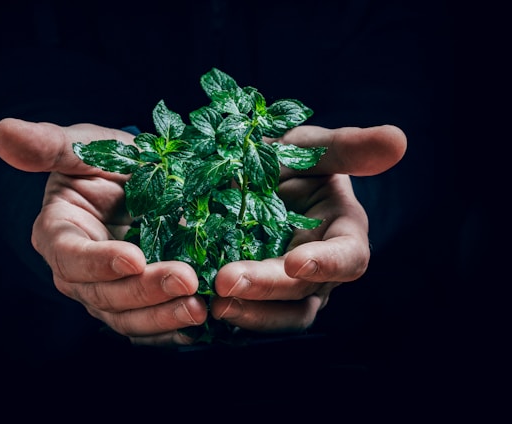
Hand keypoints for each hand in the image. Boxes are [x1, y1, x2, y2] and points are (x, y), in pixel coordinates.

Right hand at [0, 118, 207, 345]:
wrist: (137, 177)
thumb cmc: (106, 159)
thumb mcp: (83, 146)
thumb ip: (49, 144)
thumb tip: (1, 133)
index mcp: (58, 233)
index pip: (70, 256)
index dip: (99, 262)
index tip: (134, 257)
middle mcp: (78, 271)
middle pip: (103, 294)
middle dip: (144, 291)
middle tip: (186, 280)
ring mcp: (107, 290)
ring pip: (127, 317)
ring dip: (162, 316)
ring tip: (198, 307)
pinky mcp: (134, 302)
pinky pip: (148, 325)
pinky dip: (171, 328)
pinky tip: (197, 324)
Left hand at [210, 125, 406, 333]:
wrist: (254, 172)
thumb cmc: (292, 159)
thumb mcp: (313, 147)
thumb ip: (348, 148)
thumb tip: (398, 139)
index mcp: (342, 234)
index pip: (348, 258)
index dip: (326, 264)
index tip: (296, 262)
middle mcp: (319, 268)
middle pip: (304, 293)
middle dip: (267, 289)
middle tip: (226, 281)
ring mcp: (287, 285)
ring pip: (278, 314)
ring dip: (248, 312)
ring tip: (212, 302)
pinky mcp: (256, 292)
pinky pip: (247, 309)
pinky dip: (227, 307)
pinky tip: (198, 301)